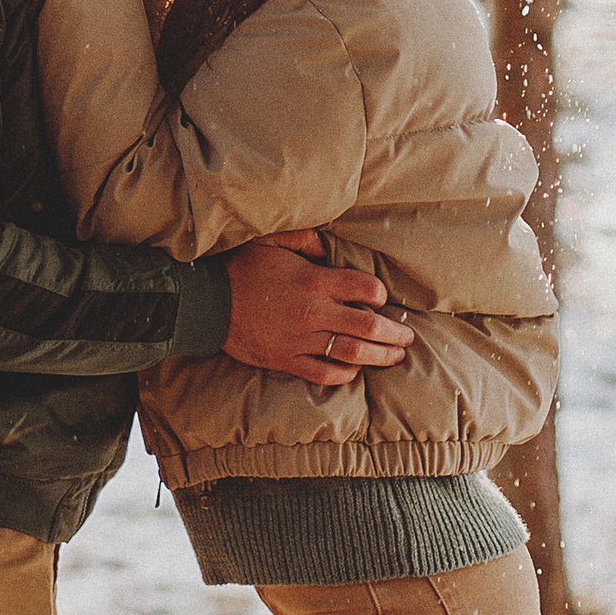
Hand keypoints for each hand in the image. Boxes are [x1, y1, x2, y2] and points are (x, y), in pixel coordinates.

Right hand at [222, 233, 413, 388]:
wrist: (207, 302)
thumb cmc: (241, 267)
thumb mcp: (272, 239)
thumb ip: (306, 239)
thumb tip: (328, 247)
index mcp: (315, 280)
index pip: (365, 288)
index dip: (379, 293)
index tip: (383, 298)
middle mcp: (314, 312)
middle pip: (368, 326)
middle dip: (394, 332)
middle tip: (408, 336)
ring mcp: (301, 339)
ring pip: (352, 353)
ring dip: (379, 356)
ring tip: (395, 356)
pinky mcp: (286, 359)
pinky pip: (323, 373)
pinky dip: (344, 374)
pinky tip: (355, 371)